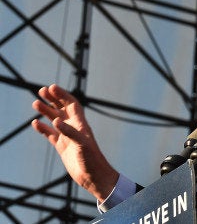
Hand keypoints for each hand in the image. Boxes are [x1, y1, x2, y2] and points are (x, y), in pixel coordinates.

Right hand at [31, 84, 118, 201]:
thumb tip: (55, 120)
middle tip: (41, 90)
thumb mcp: (82, 144)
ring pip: (54, 119)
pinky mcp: (62, 147)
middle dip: (53, 99)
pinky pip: (50, 134)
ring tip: (35, 103)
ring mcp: (67, 137)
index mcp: (81, 124)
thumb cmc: (92, 160)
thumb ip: (70, 132)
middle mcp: (74, 128)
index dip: (63, 95)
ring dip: (46, 111)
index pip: (71, 104)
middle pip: (62, 108)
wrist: (93, 176)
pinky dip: (43, 128)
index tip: (51, 87)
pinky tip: (35, 123)